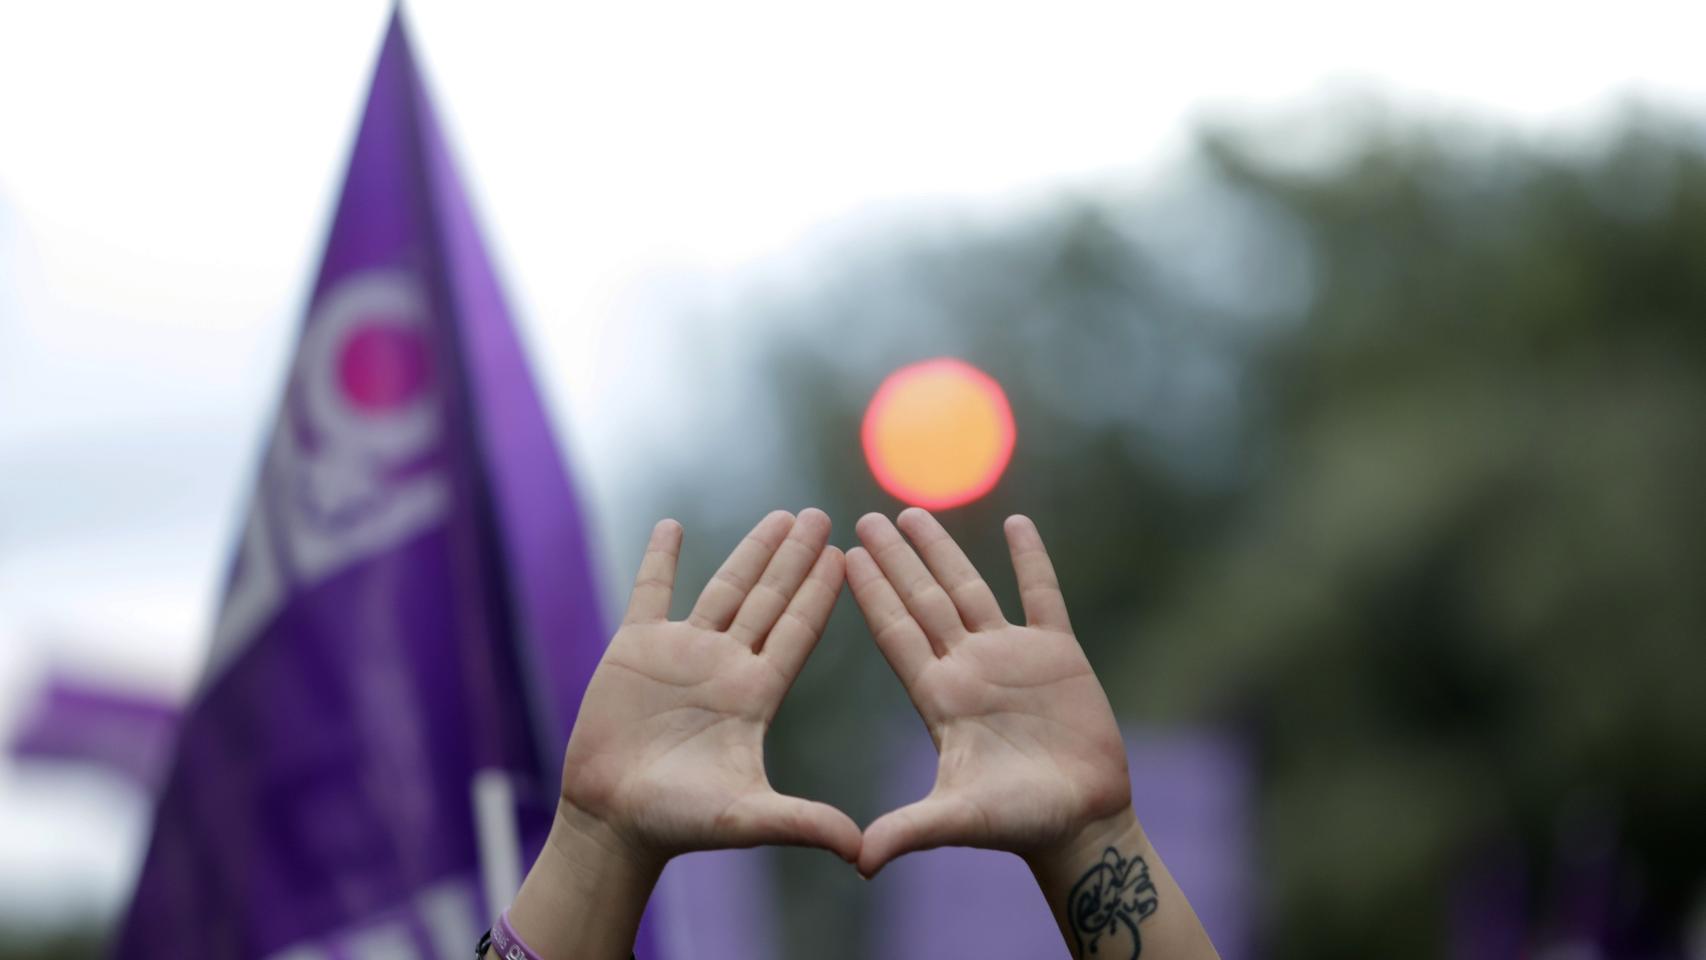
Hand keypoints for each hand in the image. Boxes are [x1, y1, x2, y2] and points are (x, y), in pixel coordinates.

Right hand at [557, 509, 861, 867]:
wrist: (612, 822)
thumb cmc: (679, 823)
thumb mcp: (749, 819)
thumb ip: (804, 824)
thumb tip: (862, 851)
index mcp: (755, 695)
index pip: (797, 632)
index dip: (820, 594)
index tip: (846, 555)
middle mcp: (726, 666)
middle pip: (769, 599)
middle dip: (795, 558)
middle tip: (822, 516)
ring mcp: (681, 653)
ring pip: (723, 587)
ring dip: (750, 550)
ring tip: (780, 516)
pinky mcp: (634, 649)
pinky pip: (650, 591)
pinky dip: (659, 559)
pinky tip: (672, 525)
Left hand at [846, 509, 1132, 877]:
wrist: (1082, 823)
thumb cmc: (1019, 824)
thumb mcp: (958, 819)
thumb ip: (911, 830)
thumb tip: (859, 861)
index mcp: (939, 697)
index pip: (896, 634)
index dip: (871, 595)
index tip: (842, 556)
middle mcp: (967, 668)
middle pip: (923, 601)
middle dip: (895, 559)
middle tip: (864, 517)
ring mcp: (1011, 656)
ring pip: (970, 588)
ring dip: (944, 550)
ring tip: (915, 511)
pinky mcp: (1058, 653)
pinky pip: (1042, 594)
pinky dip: (1031, 559)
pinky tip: (1017, 522)